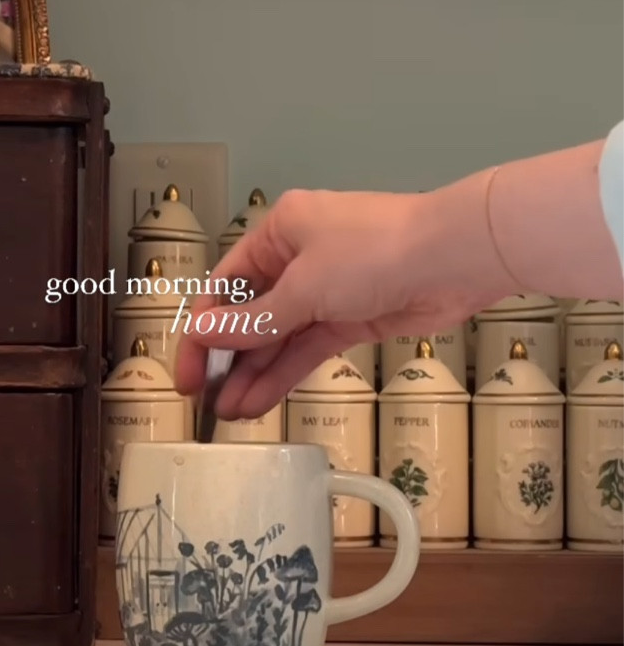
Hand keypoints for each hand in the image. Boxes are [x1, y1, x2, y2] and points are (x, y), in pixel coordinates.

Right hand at [173, 181, 512, 419]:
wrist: (456, 258)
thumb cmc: (377, 252)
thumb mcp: (305, 287)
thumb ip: (254, 321)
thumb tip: (204, 334)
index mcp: (280, 232)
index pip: (225, 285)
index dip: (203, 329)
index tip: (189, 370)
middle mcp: (298, 258)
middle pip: (250, 314)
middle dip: (228, 358)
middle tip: (205, 401)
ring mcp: (326, 291)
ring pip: (278, 338)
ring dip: (255, 374)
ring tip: (231, 413)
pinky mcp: (351, 319)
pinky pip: (307, 349)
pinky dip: (285, 374)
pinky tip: (260, 401)